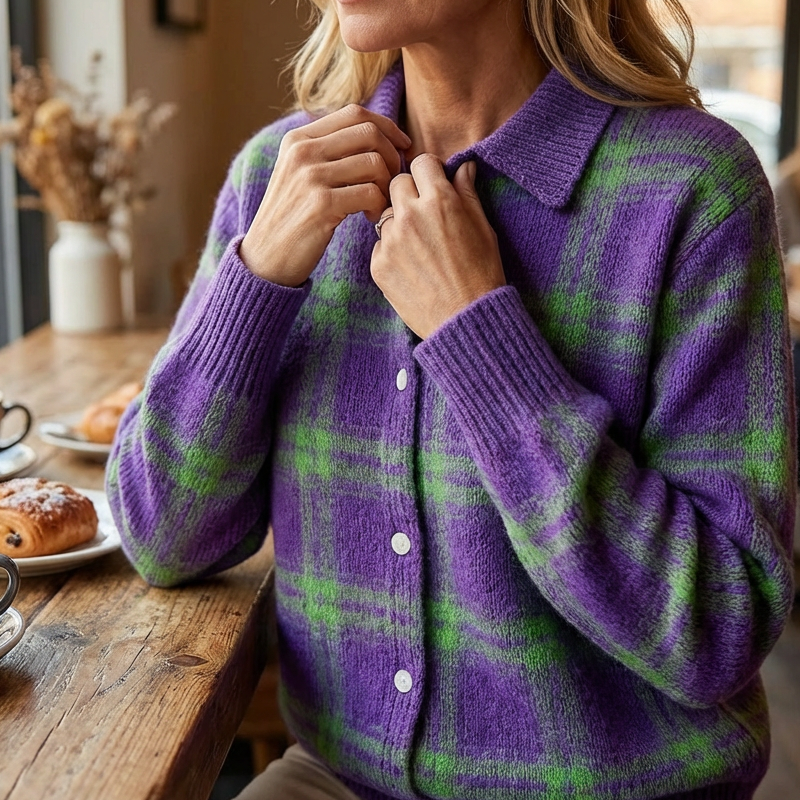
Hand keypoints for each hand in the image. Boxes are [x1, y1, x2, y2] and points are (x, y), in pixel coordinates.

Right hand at [240, 104, 409, 286]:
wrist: (266, 258)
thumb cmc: (293, 219)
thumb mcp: (300, 175)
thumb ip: (327, 152)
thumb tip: (377, 134)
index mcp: (298, 139)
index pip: (355, 113)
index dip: (387, 127)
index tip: (402, 147)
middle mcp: (302, 151)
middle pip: (369, 133)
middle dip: (392, 156)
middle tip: (392, 182)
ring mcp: (311, 176)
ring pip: (374, 162)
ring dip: (387, 185)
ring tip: (379, 205)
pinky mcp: (322, 204)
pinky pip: (371, 193)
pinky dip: (380, 206)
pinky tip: (371, 218)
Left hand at [370, 155, 505, 338]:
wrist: (465, 319)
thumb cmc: (482, 273)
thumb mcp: (483, 227)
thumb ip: (467, 192)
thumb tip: (463, 166)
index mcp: (439, 199)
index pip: (421, 162)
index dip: (429, 173)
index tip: (434, 186)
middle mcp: (410, 215)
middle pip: (397, 184)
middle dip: (410, 194)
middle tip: (425, 216)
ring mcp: (391, 240)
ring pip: (386, 215)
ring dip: (399, 224)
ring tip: (421, 248)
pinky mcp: (379, 265)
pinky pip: (380, 246)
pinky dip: (392, 252)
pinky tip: (413, 268)